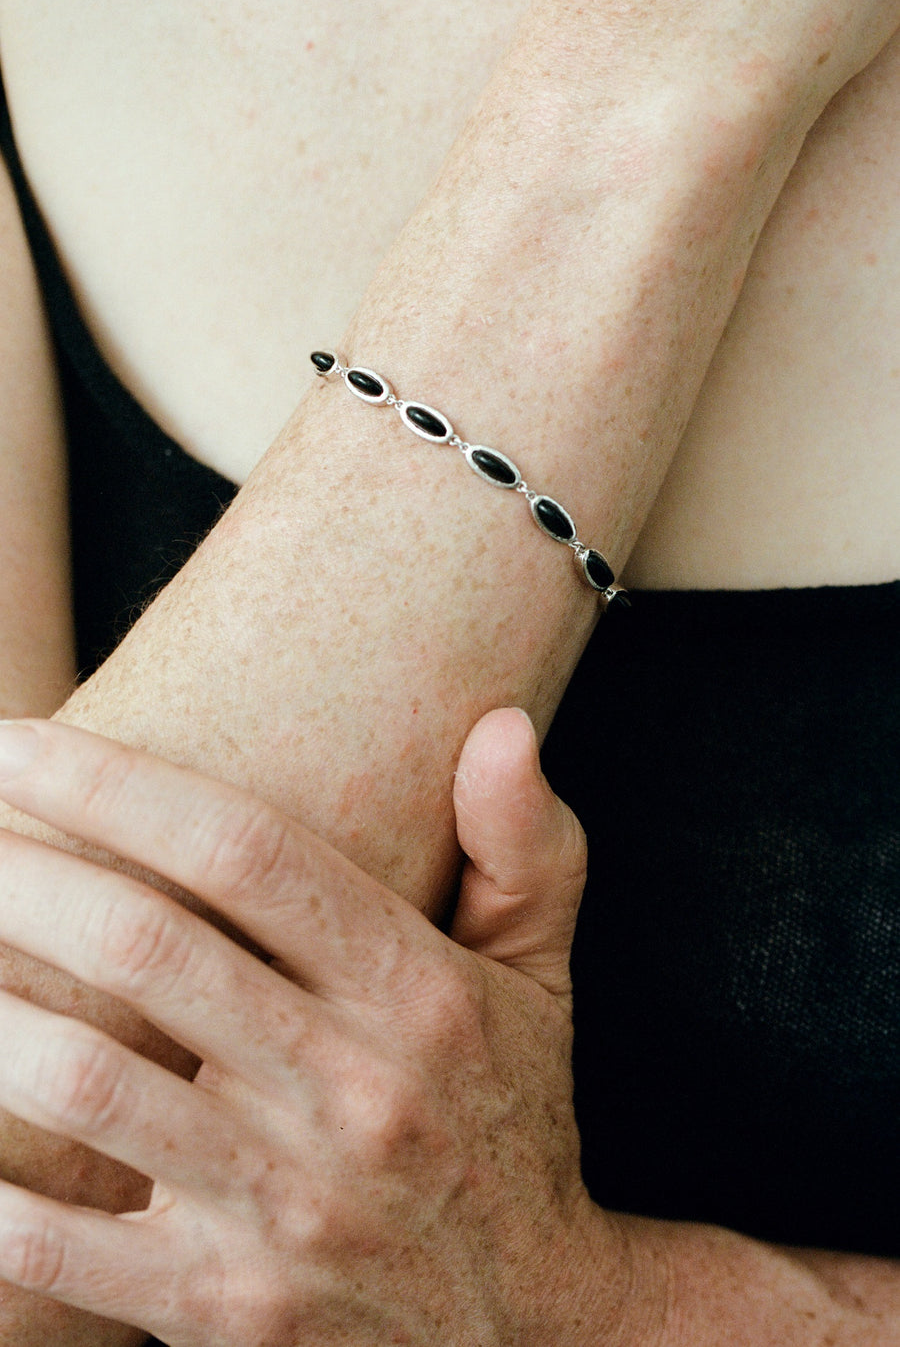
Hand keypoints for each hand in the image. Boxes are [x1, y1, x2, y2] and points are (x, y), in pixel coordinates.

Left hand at [0, 711, 624, 1345]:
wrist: (534, 1330)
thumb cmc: (511, 1119)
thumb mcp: (542, 980)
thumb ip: (527, 848)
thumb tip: (500, 722)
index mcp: (418, 993)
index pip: (248, 853)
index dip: (116, 786)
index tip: (17, 744)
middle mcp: (353, 1091)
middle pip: (147, 946)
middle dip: (20, 872)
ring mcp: (286, 1211)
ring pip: (87, 1083)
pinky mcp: (226, 1313)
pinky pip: (61, 1249)